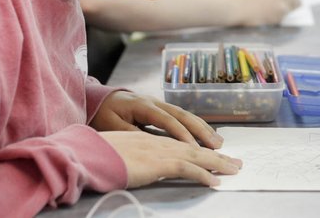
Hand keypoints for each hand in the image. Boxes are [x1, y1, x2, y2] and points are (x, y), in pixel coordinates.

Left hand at [91, 91, 222, 148]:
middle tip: (217, 146)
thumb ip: (130, 133)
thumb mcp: (111, 125)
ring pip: (185, 115)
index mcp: (143, 105)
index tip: (195, 149)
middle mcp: (155, 102)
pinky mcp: (160, 108)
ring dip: (203, 128)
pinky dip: (195, 126)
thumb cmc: (103, 113)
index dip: (182, 135)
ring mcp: (159, 103)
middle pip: (183, 115)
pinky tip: (205, 135)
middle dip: (201, 131)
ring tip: (218, 141)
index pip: (168, 121)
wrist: (99, 97)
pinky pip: (181, 117)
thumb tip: (151, 144)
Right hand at [99, 130, 240, 187]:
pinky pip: (187, 168)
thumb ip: (128, 156)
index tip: (212, 153)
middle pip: (193, 146)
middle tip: (234, 162)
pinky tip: (214, 182)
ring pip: (196, 155)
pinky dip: (203, 175)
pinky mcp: (158, 162)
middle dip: (216, 154)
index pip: (179, 142)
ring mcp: (159, 150)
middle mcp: (156, 140)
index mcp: (146, 137)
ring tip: (233, 170)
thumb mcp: (115, 154)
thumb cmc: (93, 155)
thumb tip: (134, 164)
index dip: (197, 148)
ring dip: (217, 163)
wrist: (84, 154)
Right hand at [233, 0, 300, 25]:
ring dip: (283, 12)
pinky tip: (265, 16)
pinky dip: (276, 18)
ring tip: (269, 12)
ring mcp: (283, 6)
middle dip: (291, 4)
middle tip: (282, 7)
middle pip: (297, 1)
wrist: (237, 6)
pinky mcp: (279, 17)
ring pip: (290, 11)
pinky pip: (282, 19)